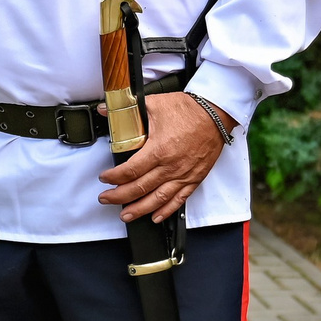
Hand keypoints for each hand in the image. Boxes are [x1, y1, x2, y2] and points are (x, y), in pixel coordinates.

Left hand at [98, 92, 234, 223]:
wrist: (216, 114)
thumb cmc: (189, 109)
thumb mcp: (155, 104)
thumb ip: (128, 108)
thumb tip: (106, 109)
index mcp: (159, 150)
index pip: (130, 171)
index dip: (114, 177)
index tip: (104, 178)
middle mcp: (171, 166)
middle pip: (139, 188)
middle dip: (119, 197)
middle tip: (106, 199)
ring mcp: (183, 175)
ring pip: (157, 199)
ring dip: (139, 210)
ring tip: (125, 215)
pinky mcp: (195, 178)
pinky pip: (179, 199)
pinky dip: (166, 211)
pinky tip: (155, 217)